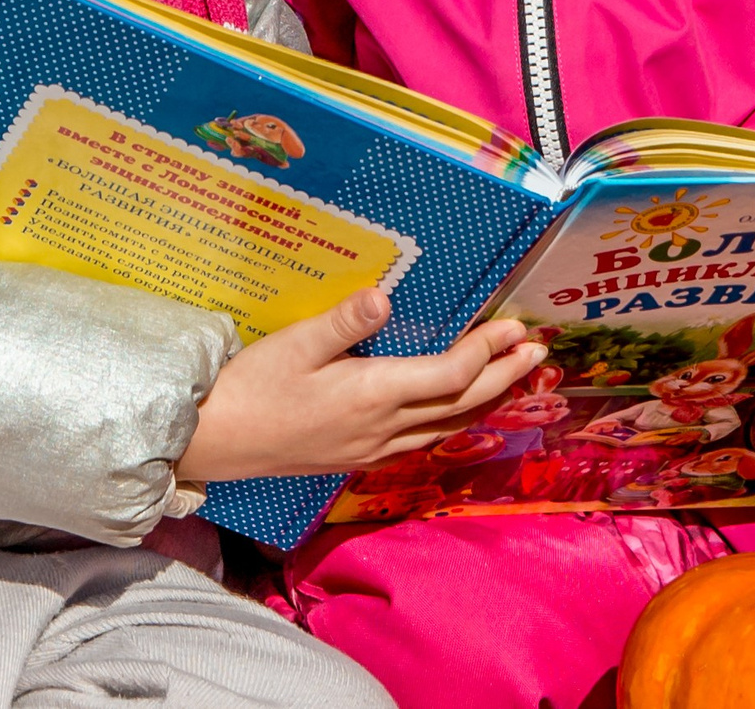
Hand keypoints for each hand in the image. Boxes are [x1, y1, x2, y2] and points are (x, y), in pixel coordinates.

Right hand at [175, 291, 545, 483]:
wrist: (216, 444)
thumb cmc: (250, 389)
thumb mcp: (292, 344)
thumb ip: (342, 322)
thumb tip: (384, 297)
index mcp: (372, 394)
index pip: (448, 375)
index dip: (486, 351)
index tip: (514, 327)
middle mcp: (382, 428)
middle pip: (461, 404)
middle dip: (504, 376)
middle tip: (537, 352)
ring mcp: (372, 448)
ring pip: (447, 428)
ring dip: (486, 401)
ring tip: (513, 380)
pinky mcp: (358, 457)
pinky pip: (423, 441)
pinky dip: (453, 422)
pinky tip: (455, 413)